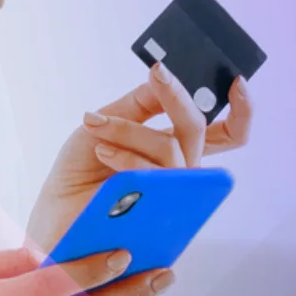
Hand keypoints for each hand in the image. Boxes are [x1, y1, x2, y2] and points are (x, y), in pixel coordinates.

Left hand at [27, 64, 253, 253]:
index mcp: (175, 150)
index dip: (242, 111)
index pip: (225, 134)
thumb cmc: (80, 172)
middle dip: (174, 98)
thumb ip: (138, 102)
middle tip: (155, 76)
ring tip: (96, 128)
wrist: (53, 213)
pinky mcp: (158, 218)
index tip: (237, 82)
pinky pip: (156, 180)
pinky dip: (128, 158)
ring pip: (172, 151)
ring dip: (131, 131)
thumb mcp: (105, 123)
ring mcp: (173, 198)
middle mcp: (181, 174)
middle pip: (197, 130)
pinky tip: (103, 151)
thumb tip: (162, 76)